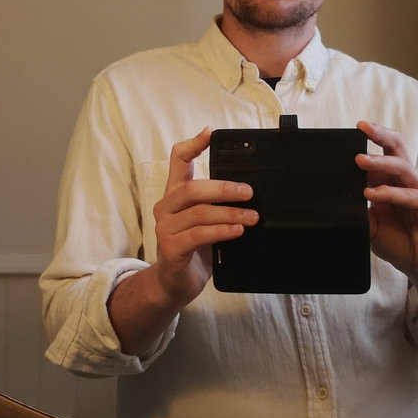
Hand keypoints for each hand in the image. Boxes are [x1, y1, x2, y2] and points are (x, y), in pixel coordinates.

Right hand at [151, 127, 256, 305]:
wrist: (175, 284)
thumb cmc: (195, 250)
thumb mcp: (205, 221)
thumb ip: (215, 204)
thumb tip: (248, 191)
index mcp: (174, 195)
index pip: (178, 160)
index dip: (193, 144)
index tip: (210, 133)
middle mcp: (165, 207)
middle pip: (192, 187)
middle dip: (224, 188)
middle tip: (249, 193)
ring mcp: (165, 228)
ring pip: (199, 212)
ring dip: (229, 212)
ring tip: (252, 216)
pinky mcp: (171, 248)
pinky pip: (199, 235)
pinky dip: (221, 230)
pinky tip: (237, 230)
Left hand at [355, 120, 417, 280]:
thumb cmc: (399, 243)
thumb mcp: (371, 222)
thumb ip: (359, 207)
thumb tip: (336, 195)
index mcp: (394, 181)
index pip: (384, 152)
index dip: (371, 139)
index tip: (353, 130)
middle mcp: (409, 181)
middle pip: (398, 149)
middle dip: (381, 135)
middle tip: (362, 128)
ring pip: (403, 168)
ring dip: (380, 163)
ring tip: (359, 161)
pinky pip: (411, 195)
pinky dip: (390, 193)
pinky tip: (372, 194)